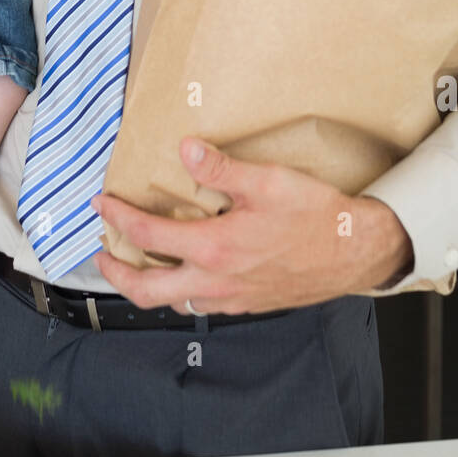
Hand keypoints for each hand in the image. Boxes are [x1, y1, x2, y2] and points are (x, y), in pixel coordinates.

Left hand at [91, 139, 414, 314]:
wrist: (355, 252)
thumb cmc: (316, 218)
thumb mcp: (267, 181)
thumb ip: (221, 169)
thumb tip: (186, 151)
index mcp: (214, 249)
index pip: (148, 236)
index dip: (118, 218)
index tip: (103, 203)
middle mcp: (215, 281)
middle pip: (146, 290)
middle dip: (116, 272)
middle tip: (103, 253)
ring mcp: (231, 298)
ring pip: (173, 302)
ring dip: (148, 284)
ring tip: (139, 263)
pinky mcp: (248, 304)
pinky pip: (201, 305)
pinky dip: (181, 291)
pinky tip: (188, 273)